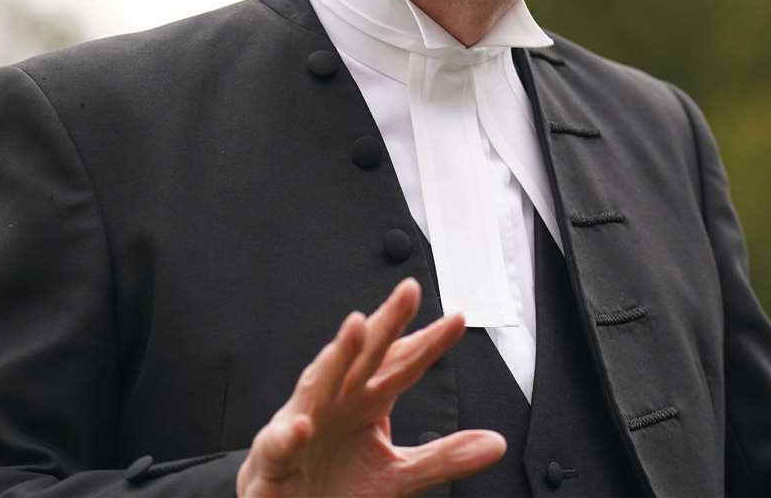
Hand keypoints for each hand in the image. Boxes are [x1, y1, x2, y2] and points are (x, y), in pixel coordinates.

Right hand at [237, 278, 505, 497]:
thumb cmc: (336, 485)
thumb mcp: (399, 475)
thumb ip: (444, 457)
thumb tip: (495, 443)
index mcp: (367, 401)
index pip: (401, 364)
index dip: (427, 343)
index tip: (457, 319)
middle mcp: (337, 401)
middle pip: (364, 356)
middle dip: (385, 323)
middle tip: (408, 292)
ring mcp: (305, 423)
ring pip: (319, 383)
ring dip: (337, 355)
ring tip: (356, 328)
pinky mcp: (275, 457)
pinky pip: (282, 443)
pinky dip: (291, 434)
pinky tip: (305, 425)